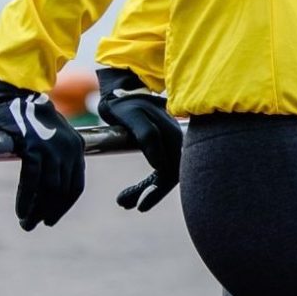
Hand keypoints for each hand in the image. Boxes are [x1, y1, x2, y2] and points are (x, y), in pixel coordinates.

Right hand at [0, 70, 85, 229]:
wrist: (15, 94)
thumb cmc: (28, 116)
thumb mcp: (51, 136)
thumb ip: (54, 157)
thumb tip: (48, 185)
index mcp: (76, 148)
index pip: (75, 186)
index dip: (64, 205)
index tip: (52, 218)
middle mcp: (68, 149)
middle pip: (62, 191)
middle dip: (50, 212)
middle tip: (36, 225)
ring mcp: (53, 148)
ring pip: (48, 189)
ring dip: (37, 210)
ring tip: (27, 224)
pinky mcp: (35, 147)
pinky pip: (32, 181)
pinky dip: (26, 199)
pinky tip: (21, 211)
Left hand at [96, 66, 183, 212]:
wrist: (120, 90)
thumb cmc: (125, 103)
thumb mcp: (134, 117)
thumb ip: (149, 137)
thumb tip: (161, 165)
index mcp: (173, 136)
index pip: (172, 172)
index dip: (157, 191)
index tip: (140, 205)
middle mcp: (176, 142)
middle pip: (169, 177)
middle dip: (149, 194)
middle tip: (124, 203)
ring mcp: (169, 144)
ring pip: (162, 176)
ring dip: (144, 191)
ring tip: (122, 201)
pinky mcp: (160, 146)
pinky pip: (157, 170)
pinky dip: (144, 184)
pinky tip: (129, 194)